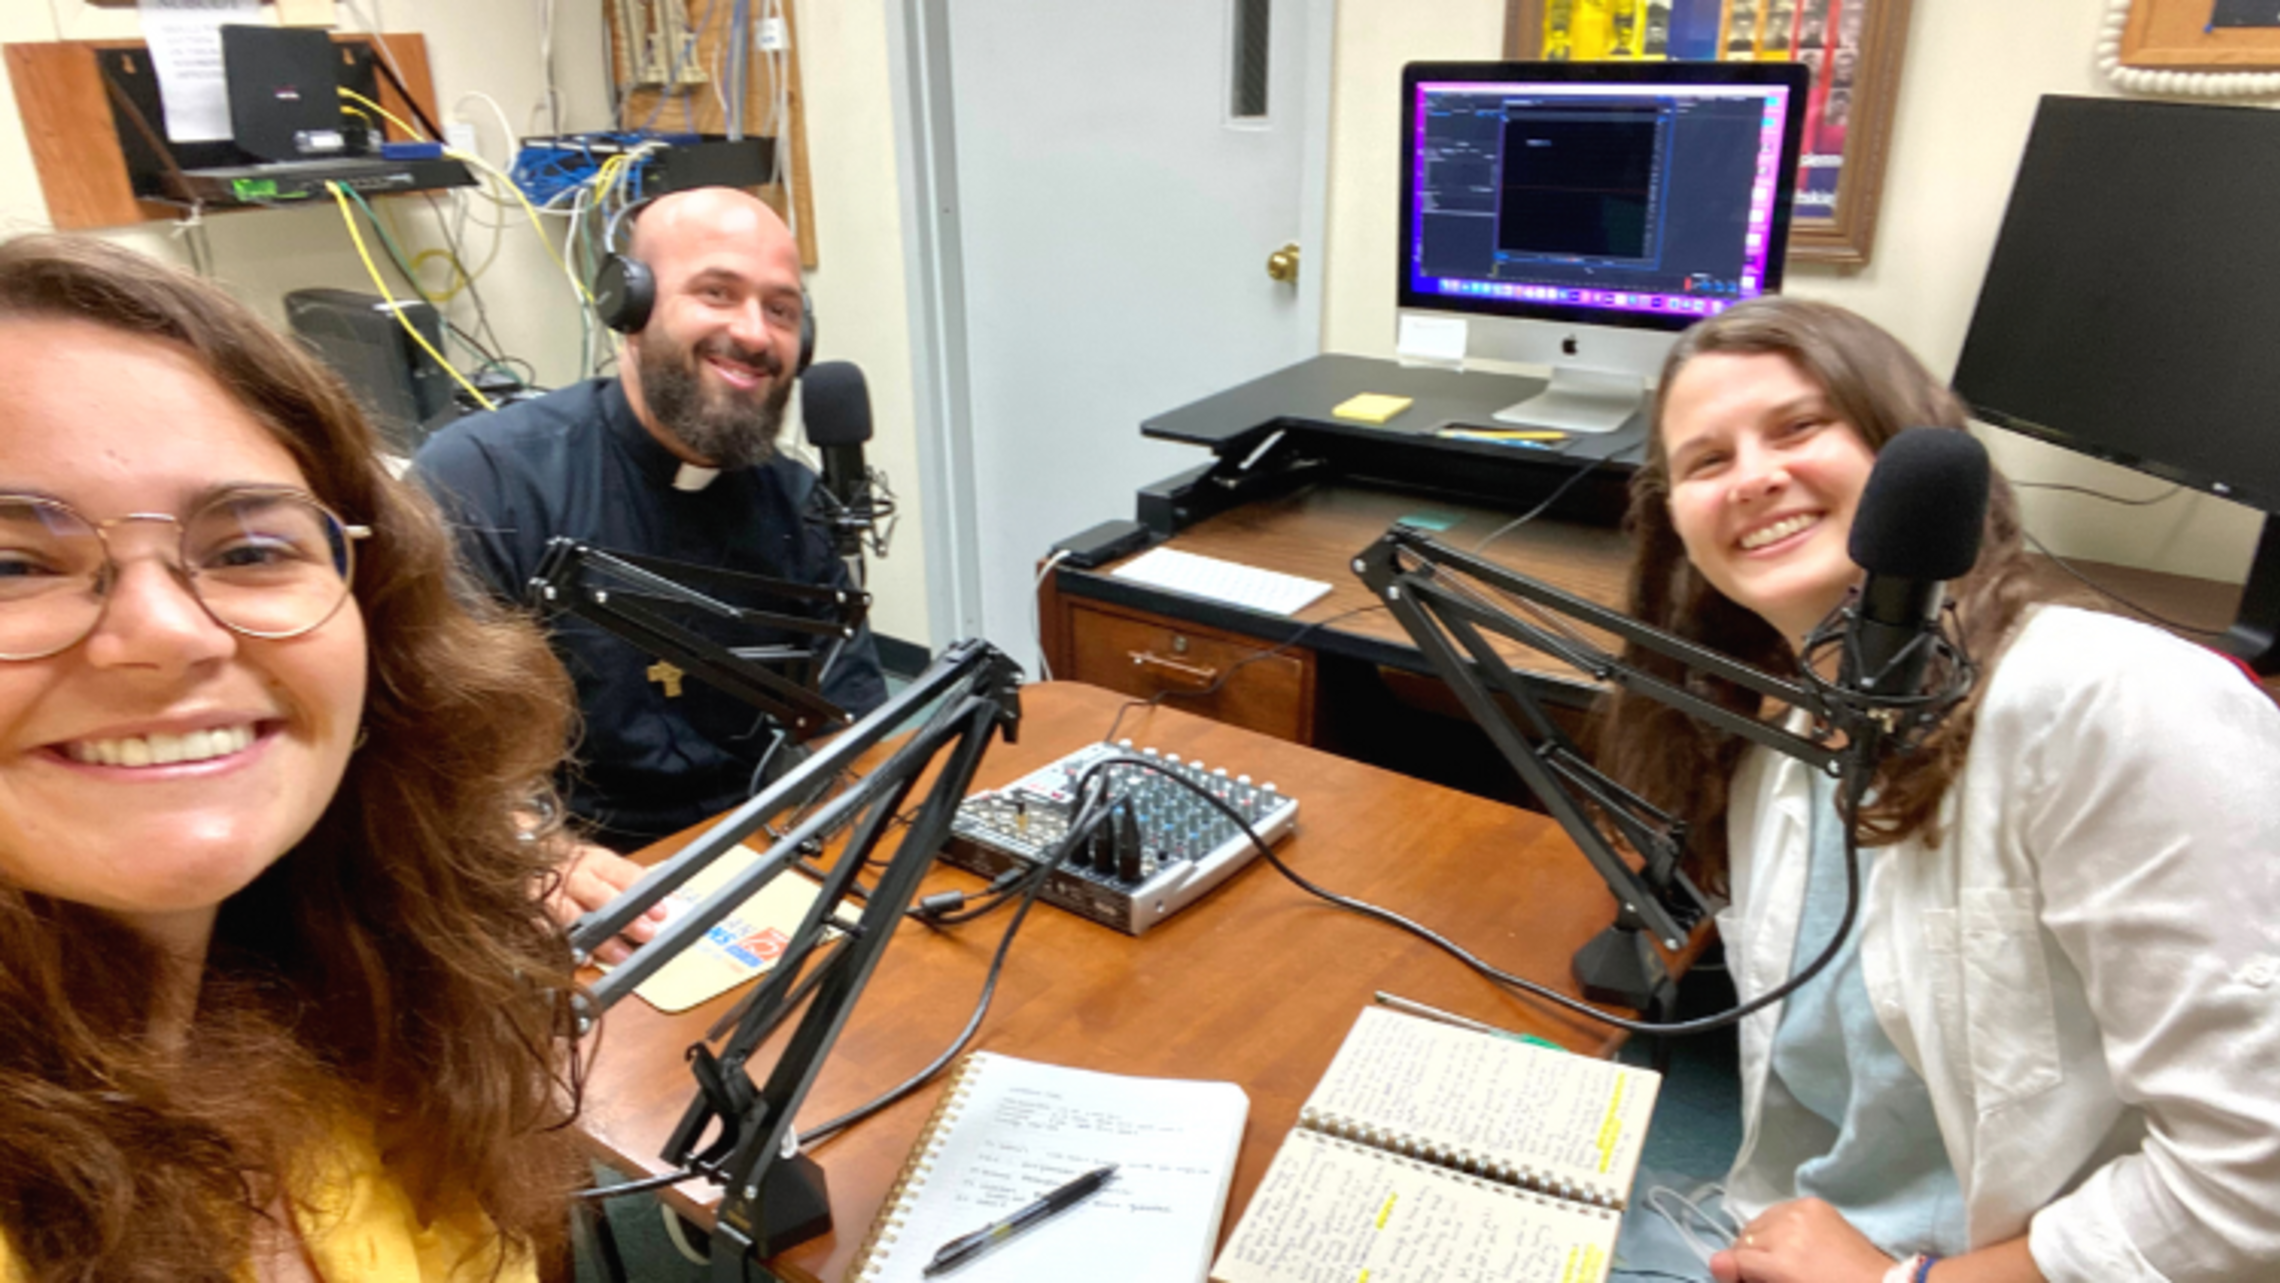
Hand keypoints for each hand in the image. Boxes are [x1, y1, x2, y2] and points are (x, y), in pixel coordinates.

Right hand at [544, 840, 666, 964]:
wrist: (527, 859)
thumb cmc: (575, 869)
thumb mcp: (605, 866)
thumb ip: (633, 883)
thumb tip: (672, 899)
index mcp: (595, 861)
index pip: (623, 874)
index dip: (643, 892)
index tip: (661, 911)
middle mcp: (573, 875)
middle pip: (599, 895)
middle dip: (624, 917)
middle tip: (647, 934)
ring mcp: (550, 893)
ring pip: (573, 915)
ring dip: (599, 938)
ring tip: (621, 956)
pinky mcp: (532, 911)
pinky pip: (546, 929)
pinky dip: (563, 944)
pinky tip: (581, 959)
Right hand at [1711, 1198, 1895, 1282]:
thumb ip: (1751, 1278)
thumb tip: (1716, 1264)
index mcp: (1782, 1262)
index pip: (1732, 1260)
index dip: (1730, 1275)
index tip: (1740, 1282)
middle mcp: (1786, 1229)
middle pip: (1742, 1240)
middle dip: (1747, 1260)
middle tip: (1766, 1277)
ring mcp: (1800, 1211)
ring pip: (1757, 1224)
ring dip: (1761, 1242)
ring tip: (1780, 1259)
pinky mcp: (1813, 1203)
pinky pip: (1778, 1212)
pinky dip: (1778, 1227)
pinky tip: (1794, 1243)